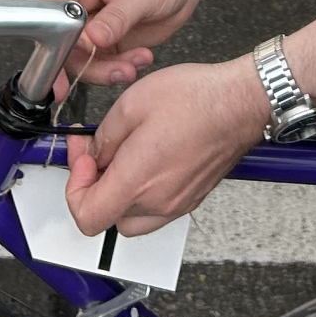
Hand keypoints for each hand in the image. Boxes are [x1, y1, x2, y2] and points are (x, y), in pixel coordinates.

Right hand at [41, 0, 201, 87]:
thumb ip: (116, 17)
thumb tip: (92, 38)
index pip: (52, 11)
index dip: (55, 38)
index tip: (67, 61)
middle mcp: (83, 3)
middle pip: (64, 42)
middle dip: (88, 63)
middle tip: (115, 71)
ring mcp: (95, 24)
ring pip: (83, 59)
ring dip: (108, 70)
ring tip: (133, 66)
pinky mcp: (110, 41)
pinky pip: (104, 64)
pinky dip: (121, 69)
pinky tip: (141, 59)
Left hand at [64, 58, 266, 235]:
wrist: (240, 102)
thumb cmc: (195, 99)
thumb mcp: (132, 103)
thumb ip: (104, 136)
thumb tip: (93, 154)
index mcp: (137, 181)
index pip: (88, 217)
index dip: (75, 190)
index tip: (84, 159)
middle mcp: (158, 202)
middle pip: (108, 217)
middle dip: (95, 186)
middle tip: (98, 152)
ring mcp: (177, 204)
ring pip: (131, 218)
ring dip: (119, 193)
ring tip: (124, 156)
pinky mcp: (191, 199)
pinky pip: (155, 210)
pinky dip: (143, 192)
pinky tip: (148, 158)